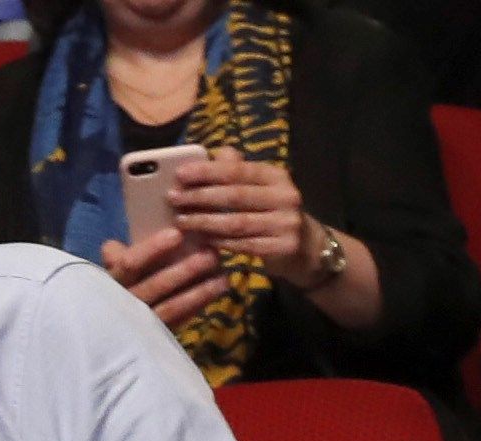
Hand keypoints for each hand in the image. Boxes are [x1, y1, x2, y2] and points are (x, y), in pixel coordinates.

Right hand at [99, 226, 225, 328]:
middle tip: (212, 254)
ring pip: (172, 307)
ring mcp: (142, 323)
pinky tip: (217, 293)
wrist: (112, 334)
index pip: (130, 263)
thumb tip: (113, 245)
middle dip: (185, 270)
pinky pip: (181, 321)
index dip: (152, 249)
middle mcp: (126, 303)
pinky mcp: (158, 336)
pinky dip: (199, 306)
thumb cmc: (117, 288)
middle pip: (156, 286)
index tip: (177, 234)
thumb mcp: (111, 272)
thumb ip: (117, 258)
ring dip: (200, 291)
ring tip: (224, 277)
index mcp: (113, 281)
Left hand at [165, 150, 316, 282]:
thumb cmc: (274, 212)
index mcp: (277, 176)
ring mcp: (287, 223)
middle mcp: (286, 197)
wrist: (307, 247)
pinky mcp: (284, 247)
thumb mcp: (261, 187)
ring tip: (181, 220)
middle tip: (173, 199)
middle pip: (235, 196)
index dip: (207, 171)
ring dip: (204, 221)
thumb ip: (237, 170)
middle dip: (200, 197)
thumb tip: (212, 153)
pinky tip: (201, 239)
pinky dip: (219, 242)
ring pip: (237, 223)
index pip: (238, 170)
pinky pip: (244, 245)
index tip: (180, 173)